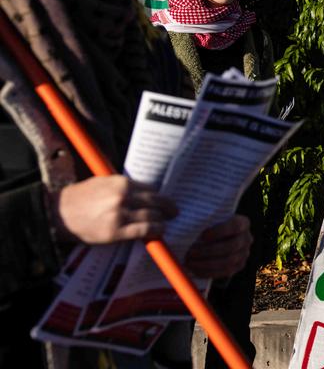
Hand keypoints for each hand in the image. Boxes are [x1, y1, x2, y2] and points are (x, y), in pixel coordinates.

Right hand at [51, 175, 176, 244]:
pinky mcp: (115, 231)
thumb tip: (146, 192)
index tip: (166, 201)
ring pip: (152, 216)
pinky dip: (156, 231)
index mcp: (121, 182)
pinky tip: (159, 231)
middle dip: (168, 207)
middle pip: (156, 201)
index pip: (150, 189)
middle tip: (175, 211)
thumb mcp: (103, 182)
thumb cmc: (81, 198)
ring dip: (161, 220)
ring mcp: (120, 214)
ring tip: (164, 223)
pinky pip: (144, 230)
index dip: (160, 196)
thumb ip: (124, 186)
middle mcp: (123, 196)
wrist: (58, 214)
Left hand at [185, 215, 251, 278]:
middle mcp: (247, 238)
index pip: (235, 226)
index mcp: (242, 222)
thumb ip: (202, 220)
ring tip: (189, 262)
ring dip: (206, 263)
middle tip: (190, 252)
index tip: (202, 235)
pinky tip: (194, 270)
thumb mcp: (209, 219)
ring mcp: (244, 253)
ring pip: (228, 261)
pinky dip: (208, 272)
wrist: (219, 239)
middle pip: (231, 246)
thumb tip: (181, 218)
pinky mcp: (238, 266)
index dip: (220, 231)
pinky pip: (224, 272)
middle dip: (209, 251)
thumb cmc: (210, 225)